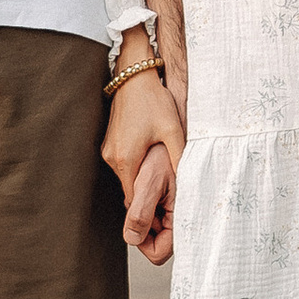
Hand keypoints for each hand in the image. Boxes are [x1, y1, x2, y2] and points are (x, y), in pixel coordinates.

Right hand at [103, 72, 183, 267]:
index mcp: (127, 160)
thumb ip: (179, 159)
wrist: (133, 74)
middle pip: (131, 192)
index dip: (148, 214)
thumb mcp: (173, 130)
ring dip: (143, 183)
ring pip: (128, 179)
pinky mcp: (111, 143)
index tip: (163, 223)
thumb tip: (189, 183)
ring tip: (163, 184)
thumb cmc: (153, 100)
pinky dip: (138, 169)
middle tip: (167, 210)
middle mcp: (113, 159)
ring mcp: (109, 150)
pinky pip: (125, 165)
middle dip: (147, 201)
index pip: (134, 202)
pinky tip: (152, 161)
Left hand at [119, 142, 174, 265]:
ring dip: (141, 208)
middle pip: (153, 239)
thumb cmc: (165, 149)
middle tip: (141, 195)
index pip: (158, 252)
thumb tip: (132, 238)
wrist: (170, 125)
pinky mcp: (167, 198)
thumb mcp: (149, 181)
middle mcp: (179, 216)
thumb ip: (140, 213)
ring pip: (149, 224)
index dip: (142, 241)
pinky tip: (147, 180)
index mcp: (180, 218)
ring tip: (146, 183)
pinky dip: (143, 199)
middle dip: (141, 221)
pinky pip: (150, 209)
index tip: (135, 221)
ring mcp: (173, 208)